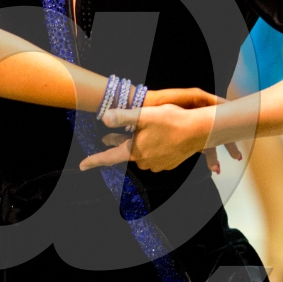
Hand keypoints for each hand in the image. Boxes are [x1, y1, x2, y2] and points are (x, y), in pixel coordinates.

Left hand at [82, 88, 241, 172]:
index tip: (82, 166)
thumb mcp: (144, 115)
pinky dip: (151, 147)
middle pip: (125, 153)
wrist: (199, 131)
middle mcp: (144, 162)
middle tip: (106, 137)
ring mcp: (157, 165)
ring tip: (139, 131)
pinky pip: (154, 156)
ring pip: (140, 154)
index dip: (94, 161)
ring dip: (137, 144)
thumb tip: (103, 118)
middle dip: (117, 143)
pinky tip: (158, 137)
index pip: (109, 157)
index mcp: (135, 151)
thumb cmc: (171, 120)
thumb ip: (122, 116)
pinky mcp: (168, 164)